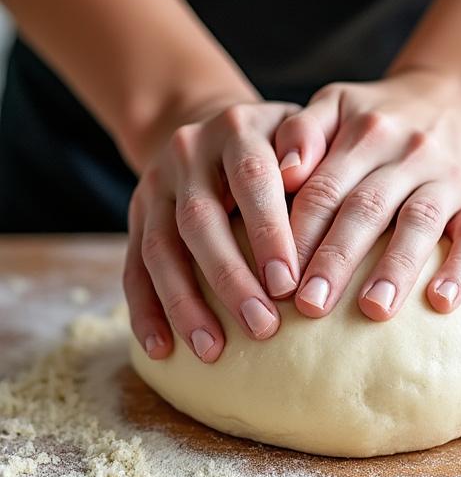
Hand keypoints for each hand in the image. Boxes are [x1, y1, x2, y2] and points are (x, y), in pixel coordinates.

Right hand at [124, 100, 300, 362]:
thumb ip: (310, 144)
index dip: (267, 233)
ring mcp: (155, 186)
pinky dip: (146, 311)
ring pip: (160, 249)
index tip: (290, 285)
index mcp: (236, 130)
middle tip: (262, 327)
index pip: (251, 179)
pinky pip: (133, 268)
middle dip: (229, 279)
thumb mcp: (304, 128)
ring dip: (185, 304)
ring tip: (212, 350)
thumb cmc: (284, 144)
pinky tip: (163, 349)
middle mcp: (188, 154)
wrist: (219, 127)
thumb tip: (305, 173)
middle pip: (200, 222)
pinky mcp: (137, 217)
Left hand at [273, 71, 460, 320]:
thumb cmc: (381, 118)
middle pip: (366, 209)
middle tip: (310, 307)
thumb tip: (284, 172)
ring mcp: (450, 174)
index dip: (297, 235)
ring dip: (395, 269)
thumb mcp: (336, 103)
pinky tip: (442, 303)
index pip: (324, 189)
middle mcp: (409, 150)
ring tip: (373, 310)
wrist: (457, 96)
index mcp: (365, 131)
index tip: (276, 282)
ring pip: (419, 223)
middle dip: (336, 259)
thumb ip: (301, 131)